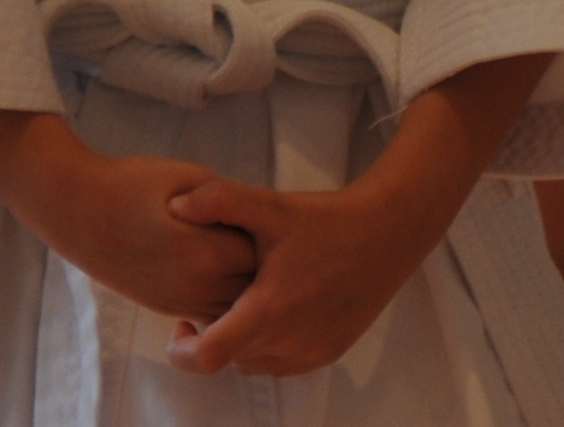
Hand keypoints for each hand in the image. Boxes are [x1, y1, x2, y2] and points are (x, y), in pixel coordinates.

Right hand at [0, 109, 255, 325]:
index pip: (262, 253)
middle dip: (261, 261)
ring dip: (242, 282)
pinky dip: (222, 295)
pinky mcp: (164, 307)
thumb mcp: (188, 177)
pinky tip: (219, 265)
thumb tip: (253, 217)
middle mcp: (195, 288)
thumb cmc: (130, 185)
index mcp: (205, 254)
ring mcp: (178, 302)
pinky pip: (210, 312)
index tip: (267, 213)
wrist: (76, 210)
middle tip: (261, 231)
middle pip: (253, 286)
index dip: (267, 231)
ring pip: (233, 306)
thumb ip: (228, 201)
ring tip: (239, 247)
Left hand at [161, 174, 459, 377]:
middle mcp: (289, 343)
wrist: (389, 231)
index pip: (207, 357)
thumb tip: (174, 206)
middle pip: (229, 355)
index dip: (182, 348)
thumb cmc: (328, 219)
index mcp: (269, 311)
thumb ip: (219, 201)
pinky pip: (280, 363)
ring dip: (242, 338)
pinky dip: (269, 342)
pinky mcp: (328, 354)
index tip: (182, 322)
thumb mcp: (271, 205)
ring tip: (250, 293)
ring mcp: (310, 353)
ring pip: (253, 362)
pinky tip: (278, 302)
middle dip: (216, 330)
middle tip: (221, 290)